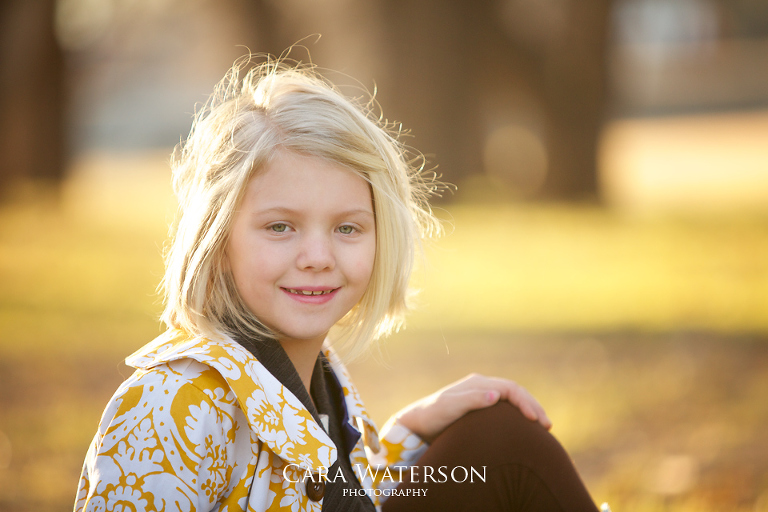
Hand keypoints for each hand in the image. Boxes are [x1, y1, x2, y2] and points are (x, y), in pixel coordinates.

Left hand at [393, 373, 551, 443]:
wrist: (415, 424)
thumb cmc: (431, 416)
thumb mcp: (449, 407)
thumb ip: (470, 400)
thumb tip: (495, 395)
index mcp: (478, 383)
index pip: (511, 388)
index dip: (526, 402)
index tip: (535, 420)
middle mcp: (481, 387)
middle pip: (515, 392)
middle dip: (533, 406)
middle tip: (547, 426)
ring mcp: (480, 396)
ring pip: (512, 399)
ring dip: (529, 409)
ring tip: (543, 426)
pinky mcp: (478, 407)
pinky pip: (505, 408)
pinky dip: (519, 415)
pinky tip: (525, 428)